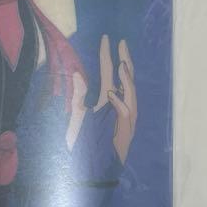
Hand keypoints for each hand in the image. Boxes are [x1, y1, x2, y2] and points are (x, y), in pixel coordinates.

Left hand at [66, 35, 138, 164]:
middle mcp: (119, 105)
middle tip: (122, 43)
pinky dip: (120, 104)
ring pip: (131, 93)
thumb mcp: (76, 117)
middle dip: (125, 60)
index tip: (107, 39)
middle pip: (126, 78)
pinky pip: (126, 112)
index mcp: (106, 100)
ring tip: (121, 62)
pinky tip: (112, 95)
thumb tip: (76, 74)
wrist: (91, 168)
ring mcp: (126, 117)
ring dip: (127, 79)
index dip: (107, 56)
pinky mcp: (127, 129)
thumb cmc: (83, 144)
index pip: (109, 73)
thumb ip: (78, 96)